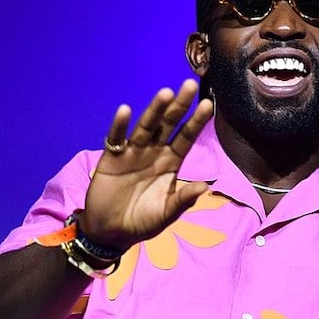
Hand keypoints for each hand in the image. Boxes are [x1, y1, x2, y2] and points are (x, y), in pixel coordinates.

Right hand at [79, 79, 212, 250]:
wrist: (111, 232)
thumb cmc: (142, 222)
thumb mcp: (166, 214)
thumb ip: (183, 200)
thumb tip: (205, 187)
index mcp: (170, 163)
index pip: (186, 138)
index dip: (196, 122)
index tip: (208, 105)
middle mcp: (153, 153)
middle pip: (168, 125)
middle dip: (179, 106)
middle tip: (190, 86)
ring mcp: (132, 152)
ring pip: (145, 127)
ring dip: (154, 110)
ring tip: (165, 94)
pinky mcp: (111, 157)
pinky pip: (116, 138)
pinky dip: (120, 125)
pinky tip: (125, 111)